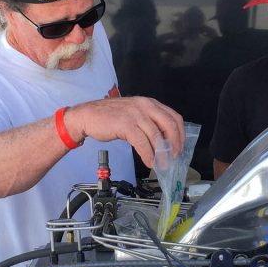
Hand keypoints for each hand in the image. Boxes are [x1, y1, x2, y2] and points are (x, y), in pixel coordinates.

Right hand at [66, 97, 183, 168]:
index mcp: (150, 103)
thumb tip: (163, 141)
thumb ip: (149, 122)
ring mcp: (136, 114)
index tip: (179, 147)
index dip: (180, 134)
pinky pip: (142, 142)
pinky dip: (148, 155)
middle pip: (169, 125)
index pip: (174, 117)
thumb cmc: (110, 116)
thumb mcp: (134, 113)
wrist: (87, 116)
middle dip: (174, 143)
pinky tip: (149, 162)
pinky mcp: (126, 124)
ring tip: (161, 164)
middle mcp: (145, 106)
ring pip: (156, 136)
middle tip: (173, 156)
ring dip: (161, 153)